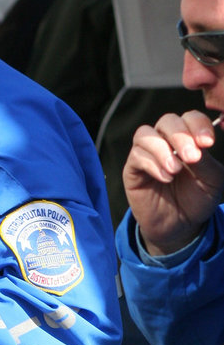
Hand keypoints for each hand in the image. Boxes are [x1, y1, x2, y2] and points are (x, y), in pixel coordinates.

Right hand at [122, 110, 223, 254]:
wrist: (181, 226)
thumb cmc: (198, 199)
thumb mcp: (212, 180)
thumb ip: (205, 161)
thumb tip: (195, 146)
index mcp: (188, 138)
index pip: (190, 118)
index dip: (198, 125)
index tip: (208, 143)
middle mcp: (166, 141)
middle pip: (167, 121)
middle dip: (180, 136)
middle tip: (192, 158)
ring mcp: (147, 154)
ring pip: (146, 134)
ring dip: (162, 149)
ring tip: (176, 170)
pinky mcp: (132, 170)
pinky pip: (136, 156)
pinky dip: (152, 165)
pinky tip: (166, 178)